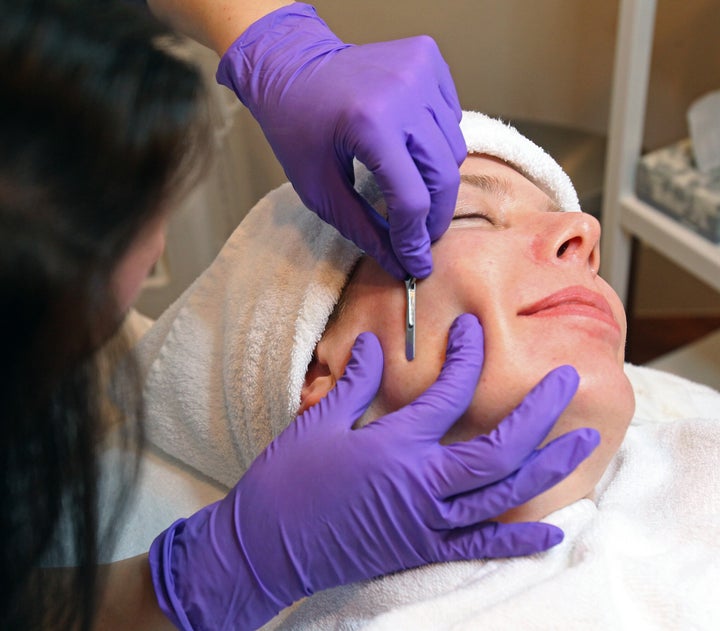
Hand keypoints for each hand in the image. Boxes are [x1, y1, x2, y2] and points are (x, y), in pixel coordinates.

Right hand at [149, 314, 597, 629]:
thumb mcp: (318, 422)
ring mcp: (427, 520)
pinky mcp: (423, 548)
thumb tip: (377, 346)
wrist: (266, 546)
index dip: (468, 357)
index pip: (448, 393)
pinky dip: (518, 539)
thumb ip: (355, 382)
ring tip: (582, 440)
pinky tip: (552, 531)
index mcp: (394, 444)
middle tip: (567, 380)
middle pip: (499, 446)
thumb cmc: (287, 480)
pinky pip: (480, 546)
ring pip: (503, 494)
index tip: (475, 331)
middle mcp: (421, 482)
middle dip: (539, 412)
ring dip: (547, 466)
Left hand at [216, 3, 465, 279]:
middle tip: (421, 238)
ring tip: (410, 190)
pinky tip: (409, 146)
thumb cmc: (297, 129)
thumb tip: (402, 264)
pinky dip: (437, 142)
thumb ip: (363, 229)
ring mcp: (420, 69)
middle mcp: (403, 91)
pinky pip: (451, 118)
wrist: (290, 64)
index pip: (411, 199)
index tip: (416, 264)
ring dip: (436, 180)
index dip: (413, 239)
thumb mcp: (319, 189)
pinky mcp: (429, 57)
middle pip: (443, 176)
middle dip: (435, 218)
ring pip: (453, 149)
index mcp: (369, 124)